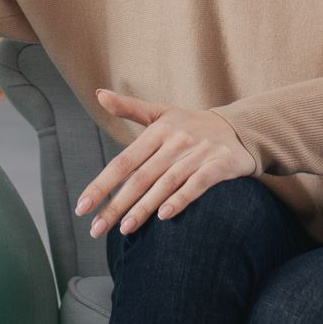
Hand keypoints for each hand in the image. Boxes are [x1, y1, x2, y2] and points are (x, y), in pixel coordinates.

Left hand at [74, 90, 254, 238]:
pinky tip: (164, 216)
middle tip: (96, 228)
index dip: (102, 184)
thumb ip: (130, 107)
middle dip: (117, 205)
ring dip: (144, 208)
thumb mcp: (161, 112)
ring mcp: (198, 153)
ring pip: (166, 183)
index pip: (124, 161)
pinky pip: (197, 184)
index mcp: (158, 129)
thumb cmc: (191, 125)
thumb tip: (98, 94)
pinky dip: (181, 199)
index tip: (83, 206)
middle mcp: (176, 140)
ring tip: (125, 228)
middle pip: (141, 177)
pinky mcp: (220, 165)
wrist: (239, 129)